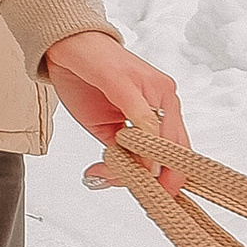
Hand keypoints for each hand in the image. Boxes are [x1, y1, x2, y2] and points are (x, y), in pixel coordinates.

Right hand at [43, 30, 192, 189]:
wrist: (67, 46)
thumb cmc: (88, 84)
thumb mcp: (106, 129)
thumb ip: (121, 153)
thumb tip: (131, 180)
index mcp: (164, 107)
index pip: (178, 151)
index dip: (171, 179)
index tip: (157, 200)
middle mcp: (165, 95)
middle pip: (177, 148)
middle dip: (163, 180)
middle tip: (143, 195)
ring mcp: (150, 87)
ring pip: (163, 138)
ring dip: (146, 166)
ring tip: (115, 172)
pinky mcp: (125, 81)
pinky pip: (143, 118)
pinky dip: (144, 143)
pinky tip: (136, 160)